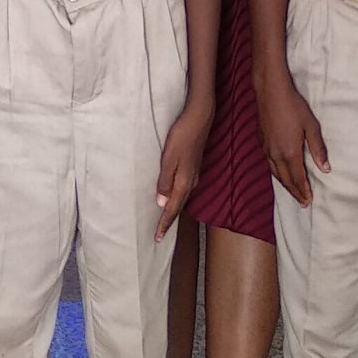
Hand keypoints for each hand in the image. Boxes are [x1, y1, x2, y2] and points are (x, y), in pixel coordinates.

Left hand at [154, 94, 214, 238]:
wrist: (199, 119)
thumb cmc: (181, 136)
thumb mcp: (168, 159)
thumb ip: (165, 181)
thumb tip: (162, 204)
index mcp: (184, 182)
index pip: (172, 209)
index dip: (164, 224)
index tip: (157, 238)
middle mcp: (191, 182)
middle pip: (179, 207)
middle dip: (169, 221)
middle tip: (159, 234)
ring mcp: (193, 175)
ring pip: (182, 199)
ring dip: (173, 210)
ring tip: (165, 220)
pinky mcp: (193, 167)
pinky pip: (184, 189)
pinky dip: (177, 198)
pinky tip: (172, 197)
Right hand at [256, 70, 327, 207]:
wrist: (271, 92)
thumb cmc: (294, 107)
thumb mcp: (311, 127)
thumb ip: (318, 149)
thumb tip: (326, 169)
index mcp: (289, 152)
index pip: (297, 178)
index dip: (303, 190)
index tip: (308, 201)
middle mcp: (276, 154)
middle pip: (285, 179)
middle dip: (294, 192)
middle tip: (302, 203)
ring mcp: (267, 149)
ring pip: (275, 173)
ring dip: (285, 185)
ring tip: (292, 192)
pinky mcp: (262, 142)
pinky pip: (269, 164)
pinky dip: (276, 174)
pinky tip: (280, 173)